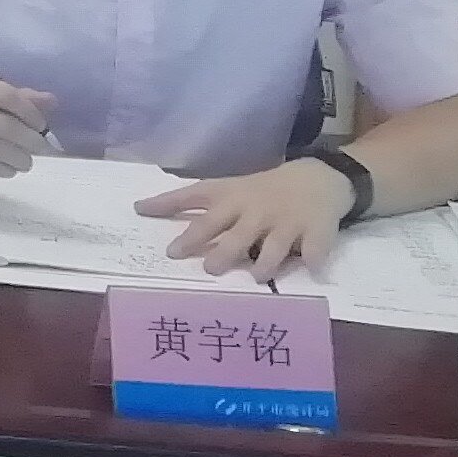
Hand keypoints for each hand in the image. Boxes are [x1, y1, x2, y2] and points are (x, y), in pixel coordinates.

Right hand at [0, 71, 55, 178]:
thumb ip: (15, 99)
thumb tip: (52, 101)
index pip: (6, 94)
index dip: (30, 112)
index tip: (41, 126)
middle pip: (5, 124)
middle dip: (30, 140)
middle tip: (41, 150)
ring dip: (19, 158)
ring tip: (25, 163)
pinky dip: (3, 169)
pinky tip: (7, 169)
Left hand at [139, 158, 354, 281]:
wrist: (317, 178)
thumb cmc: (262, 189)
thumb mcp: (226, 188)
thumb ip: (191, 202)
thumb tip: (141, 209)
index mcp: (229, 195)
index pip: (194, 198)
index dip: (171, 207)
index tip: (151, 227)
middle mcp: (254, 209)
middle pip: (234, 232)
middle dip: (220, 250)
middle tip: (207, 269)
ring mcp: (286, 221)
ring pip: (273, 246)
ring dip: (263, 263)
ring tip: (252, 278)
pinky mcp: (316, 230)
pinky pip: (313, 249)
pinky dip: (311, 260)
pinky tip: (310, 271)